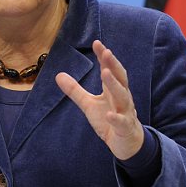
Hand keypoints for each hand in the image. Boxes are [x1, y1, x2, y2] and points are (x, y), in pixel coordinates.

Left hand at [55, 40, 143, 159]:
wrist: (127, 143)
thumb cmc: (109, 119)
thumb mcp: (89, 104)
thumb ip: (75, 90)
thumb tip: (58, 75)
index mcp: (112, 90)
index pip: (109, 69)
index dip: (104, 56)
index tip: (97, 43)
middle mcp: (122, 97)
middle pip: (120, 78)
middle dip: (113, 64)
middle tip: (106, 52)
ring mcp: (125, 112)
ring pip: (122, 96)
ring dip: (114, 84)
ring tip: (105, 73)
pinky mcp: (125, 128)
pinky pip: (122, 122)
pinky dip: (117, 118)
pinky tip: (110, 114)